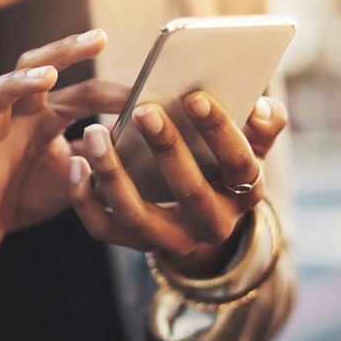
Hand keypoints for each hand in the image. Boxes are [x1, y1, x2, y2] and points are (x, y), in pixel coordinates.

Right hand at [0, 29, 127, 286]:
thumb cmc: (28, 193)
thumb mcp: (75, 175)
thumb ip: (100, 156)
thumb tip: (141, 139)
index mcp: (44, 117)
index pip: (80, 92)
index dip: (112, 92)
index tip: (147, 91)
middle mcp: (15, 118)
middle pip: (32, 69)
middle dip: (63, 51)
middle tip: (97, 38)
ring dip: (17, 83)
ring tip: (47, 77)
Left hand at [69, 92, 286, 274]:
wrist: (202, 217)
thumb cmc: (223, 165)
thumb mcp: (252, 147)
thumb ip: (264, 126)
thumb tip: (263, 108)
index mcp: (244, 194)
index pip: (238, 164)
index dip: (220, 131)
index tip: (195, 96)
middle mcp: (211, 225)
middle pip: (189, 190)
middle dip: (166, 148)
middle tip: (144, 109)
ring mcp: (170, 239)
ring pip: (137, 215)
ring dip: (113, 173)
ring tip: (94, 132)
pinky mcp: (135, 244)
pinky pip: (104, 228)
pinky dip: (84, 198)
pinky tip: (75, 162)